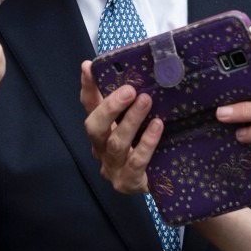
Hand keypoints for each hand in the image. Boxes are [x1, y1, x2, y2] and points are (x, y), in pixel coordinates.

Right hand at [80, 60, 161, 193]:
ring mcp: (112, 167)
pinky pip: (136, 161)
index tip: (89, 67)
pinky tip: (158, 126)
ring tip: (146, 101)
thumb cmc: (147, 146)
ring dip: (131, 120)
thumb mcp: (139, 121)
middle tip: (130, 90)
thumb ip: (135, 101)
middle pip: (95, 127)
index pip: (89, 105)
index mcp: (101, 130)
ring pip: (116, 143)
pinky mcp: (128, 182)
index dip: (88, 86)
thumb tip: (139, 69)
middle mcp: (101, 148)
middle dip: (110, 107)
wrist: (163, 184)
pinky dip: (146, 143)